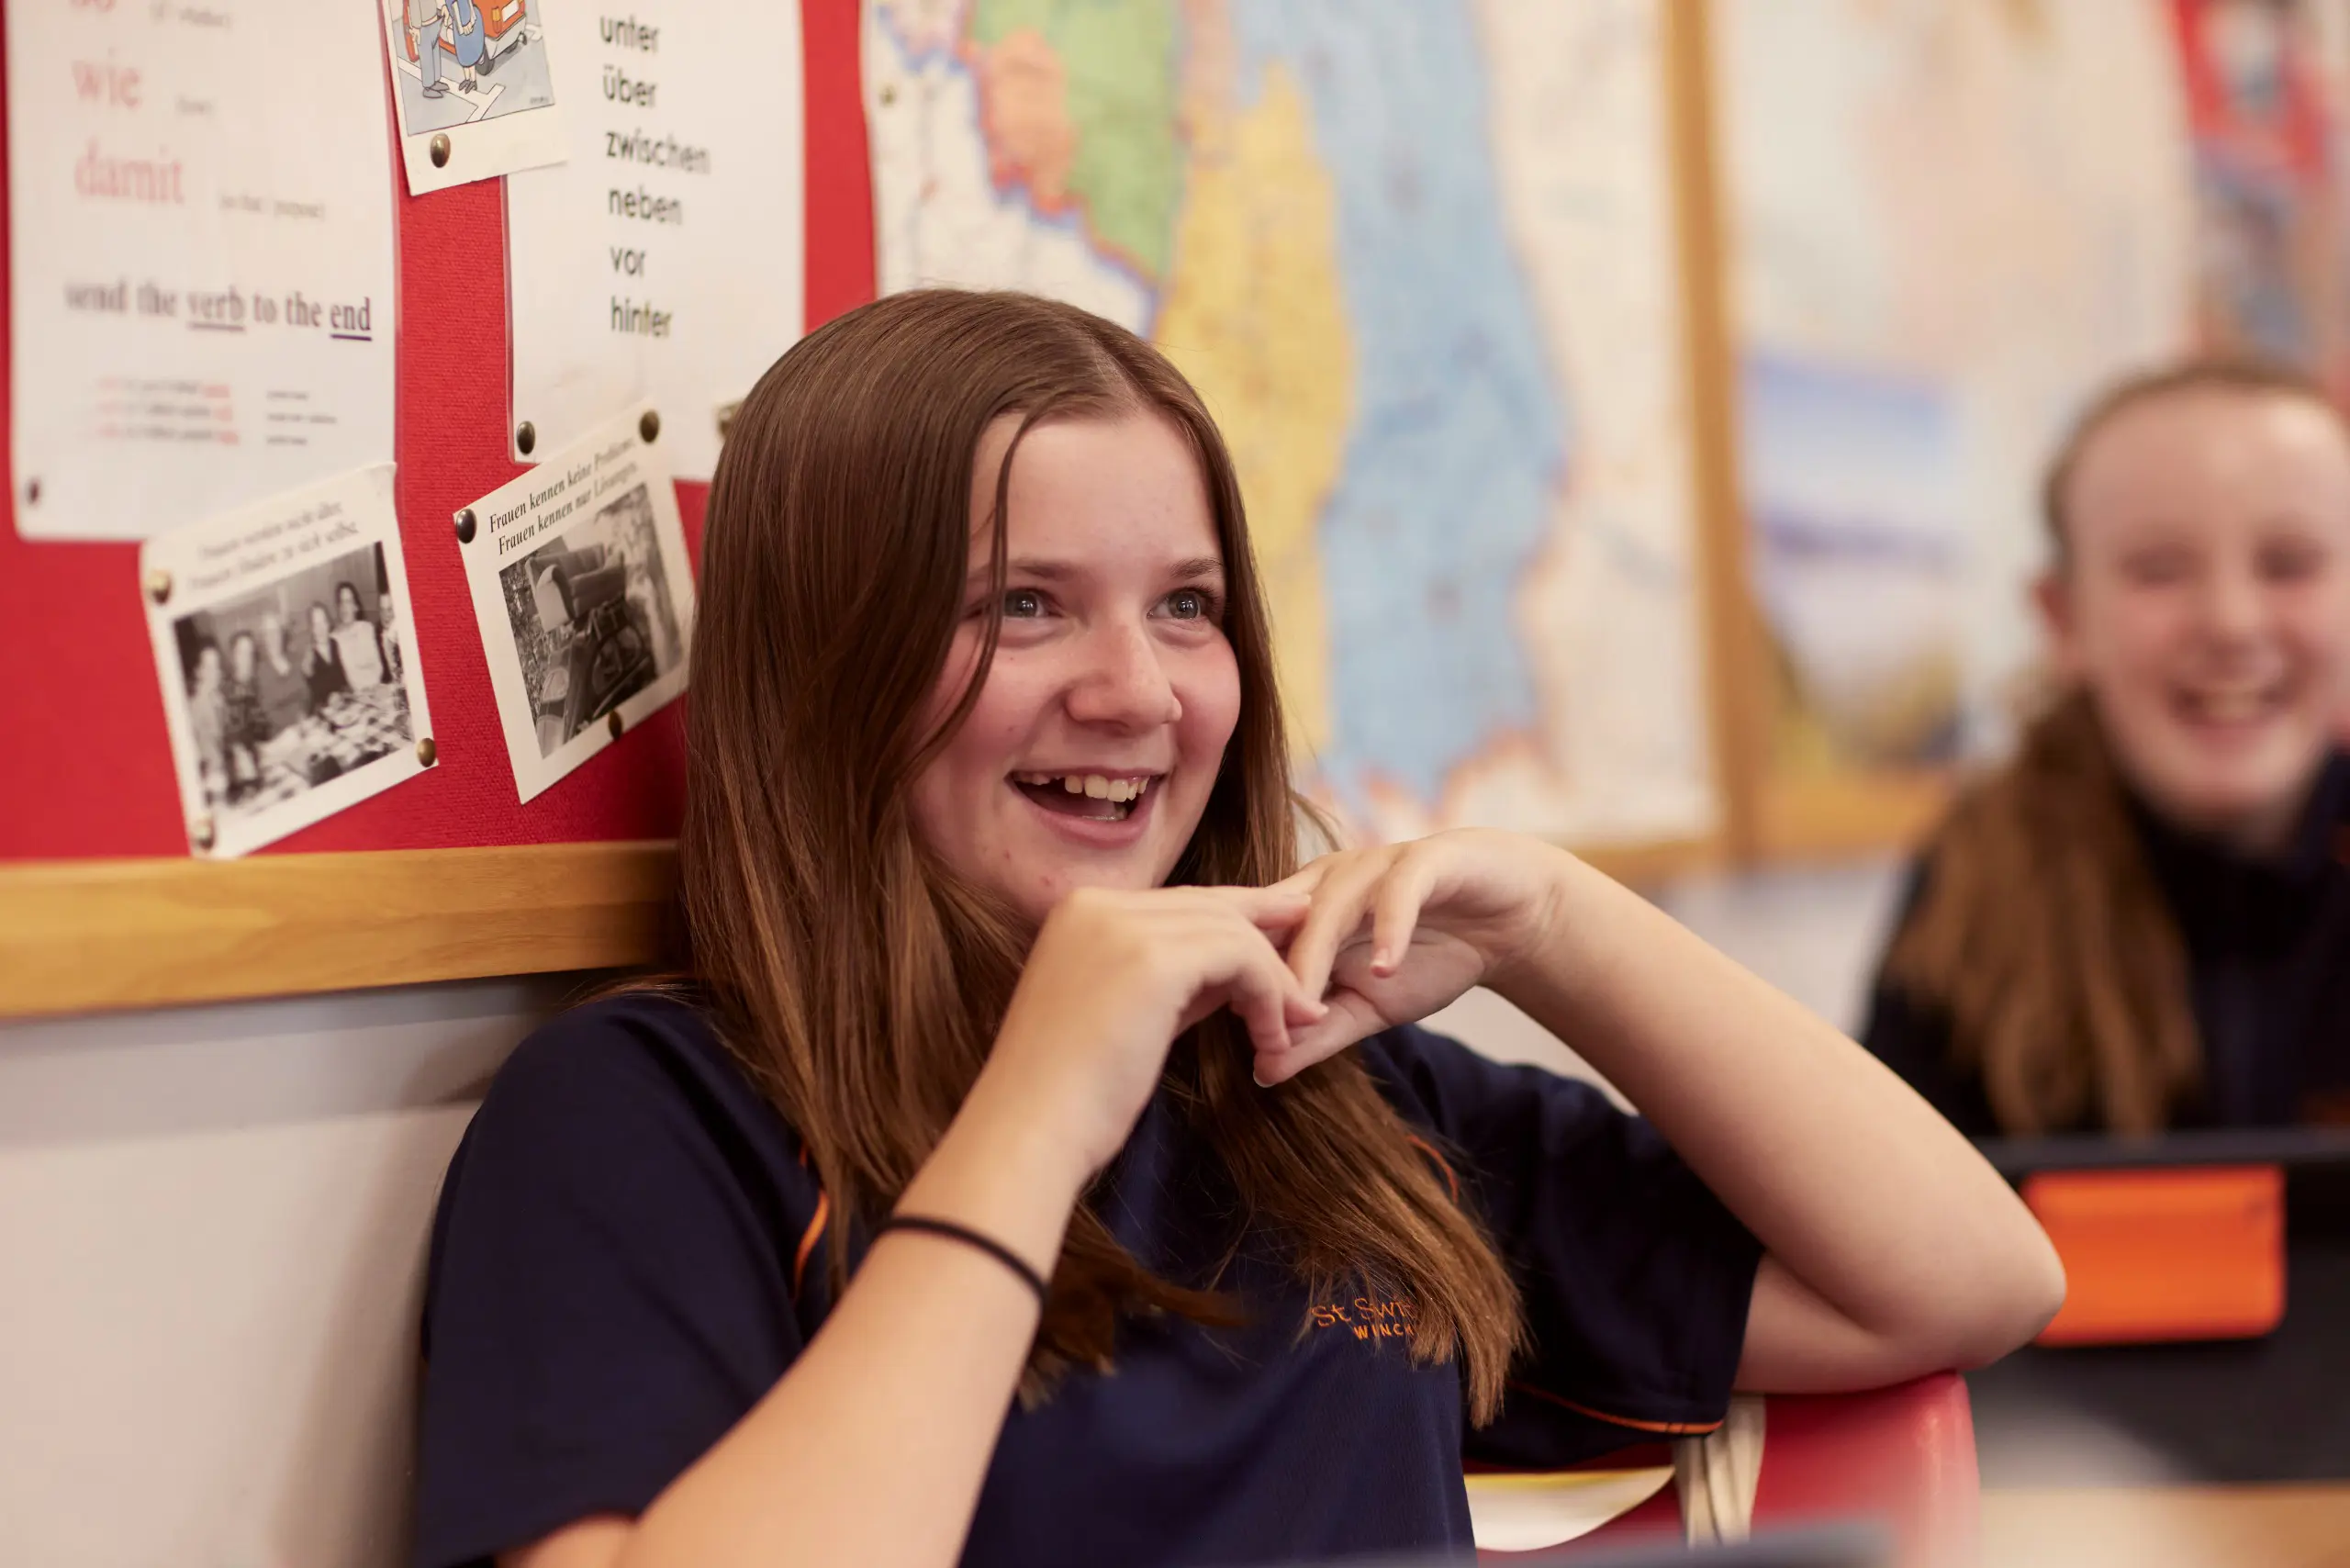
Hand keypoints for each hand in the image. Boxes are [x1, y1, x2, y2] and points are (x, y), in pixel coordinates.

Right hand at [973, 885, 1326, 1181]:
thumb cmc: (1069, 1093)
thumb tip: (1236, 973)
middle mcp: (1096, 905)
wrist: (1030, 1130)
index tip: (1282, 939)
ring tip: (1293, 1026)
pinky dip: (1268, 995)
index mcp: (1078, 913)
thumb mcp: (1125, 1016)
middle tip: (1310, 959)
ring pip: (1232, 931)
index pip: (1177, 903)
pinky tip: (1272, 1036)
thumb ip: (1173, 982)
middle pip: (1208, 906)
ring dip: (1273, 981)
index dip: (1237, 920)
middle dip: (1267, 934)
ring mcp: (1121, 926)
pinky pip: (1240, 958)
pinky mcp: (1152, 958)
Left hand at [1253, 829, 1568, 1085]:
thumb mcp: (1368, 1007)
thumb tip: (1262, 1072)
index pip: (1254, 935)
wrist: (1506, 919)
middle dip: (1267, 971)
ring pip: (1331, 903)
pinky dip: (1389, 929)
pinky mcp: (1425, 860)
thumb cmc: (1429, 957)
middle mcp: (1330, 877)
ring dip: (1317, 954)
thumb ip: (1318, 1035)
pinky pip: (1399, 891)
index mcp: (1303, 905)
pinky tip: (1384, 970)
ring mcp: (1376, 863)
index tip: (1219, 1025)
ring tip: (1309, 1006)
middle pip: (1282, 919)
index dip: (1235, 974)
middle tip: (1257, 1026)